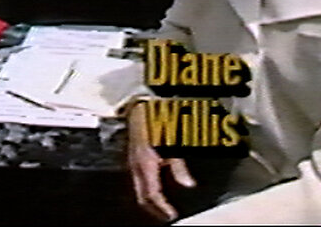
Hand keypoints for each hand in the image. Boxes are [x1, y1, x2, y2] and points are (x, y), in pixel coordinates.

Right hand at [127, 101, 194, 221]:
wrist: (139, 105)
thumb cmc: (155, 120)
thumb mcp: (172, 143)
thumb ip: (178, 166)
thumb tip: (187, 184)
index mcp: (145, 164)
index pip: (151, 195)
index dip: (162, 208)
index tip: (172, 216)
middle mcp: (136, 166)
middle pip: (142, 197)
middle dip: (155, 210)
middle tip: (168, 215)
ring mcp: (133, 163)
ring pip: (139, 191)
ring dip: (151, 202)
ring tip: (164, 207)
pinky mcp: (134, 159)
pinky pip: (138, 181)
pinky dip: (148, 191)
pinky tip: (157, 190)